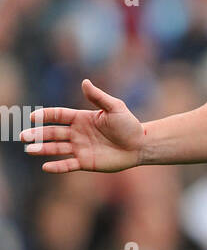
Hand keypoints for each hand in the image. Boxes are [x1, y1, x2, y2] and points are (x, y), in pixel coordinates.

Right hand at [19, 79, 144, 172]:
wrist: (140, 145)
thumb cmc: (129, 124)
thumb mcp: (115, 107)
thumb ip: (98, 97)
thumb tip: (85, 82)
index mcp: (81, 118)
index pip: (58, 116)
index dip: (45, 116)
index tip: (33, 117)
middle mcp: (77, 133)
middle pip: (52, 133)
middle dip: (38, 134)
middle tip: (24, 136)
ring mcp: (80, 148)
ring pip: (56, 148)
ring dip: (42, 149)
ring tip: (29, 150)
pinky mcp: (85, 162)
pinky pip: (68, 165)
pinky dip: (57, 166)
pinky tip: (46, 167)